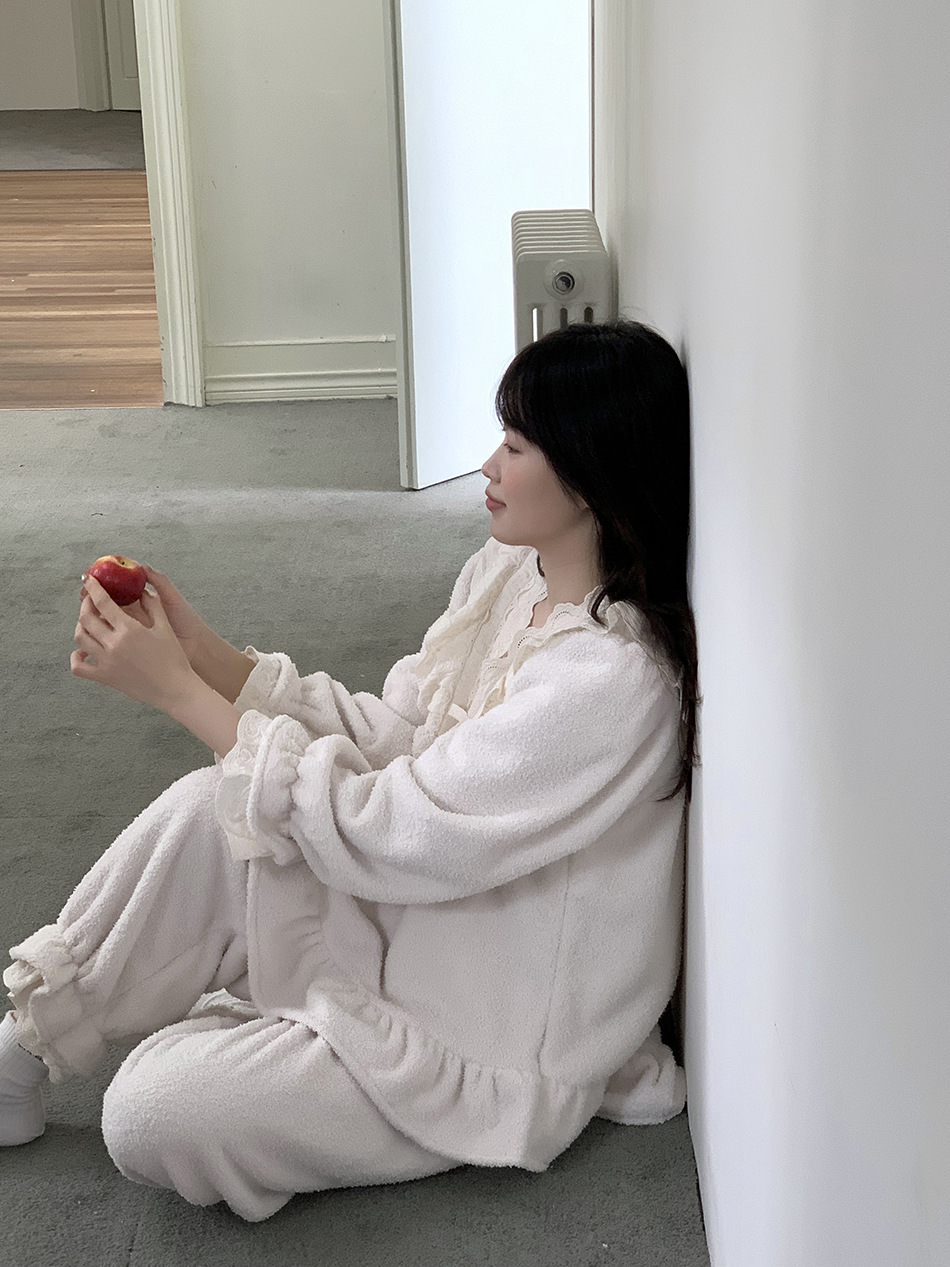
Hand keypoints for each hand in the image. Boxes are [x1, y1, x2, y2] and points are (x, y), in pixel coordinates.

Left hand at [71, 574, 197, 712]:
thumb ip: (153, 606)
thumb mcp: (165, 628)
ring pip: (80, 639)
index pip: (103, 602)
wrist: (174, 690)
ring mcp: (107, 661)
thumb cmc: (174, 659)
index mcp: (129, 629)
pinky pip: (79, 667)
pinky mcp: (105, 677)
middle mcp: (113, 644)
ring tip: (88, 623)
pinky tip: (82, 651)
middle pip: (86, 618)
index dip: (93, 588)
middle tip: (90, 600)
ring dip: (80, 627)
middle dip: (85, 605)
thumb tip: (143, 591)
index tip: (88, 579)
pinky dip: (76, 657)